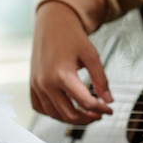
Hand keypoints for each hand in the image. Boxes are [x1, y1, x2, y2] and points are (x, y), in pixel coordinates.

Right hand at [30, 1, 112, 123]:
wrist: (52, 24)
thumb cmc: (72, 37)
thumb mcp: (92, 56)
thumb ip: (101, 79)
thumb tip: (109, 100)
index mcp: (62, 75)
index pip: (85, 102)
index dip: (101, 109)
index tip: (110, 109)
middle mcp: (46, 83)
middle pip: (69, 113)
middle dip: (87, 118)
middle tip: (100, 114)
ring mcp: (37, 85)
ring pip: (54, 114)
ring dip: (72, 118)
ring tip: (87, 114)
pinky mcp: (32, 85)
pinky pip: (41, 108)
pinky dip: (54, 113)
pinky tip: (67, 109)